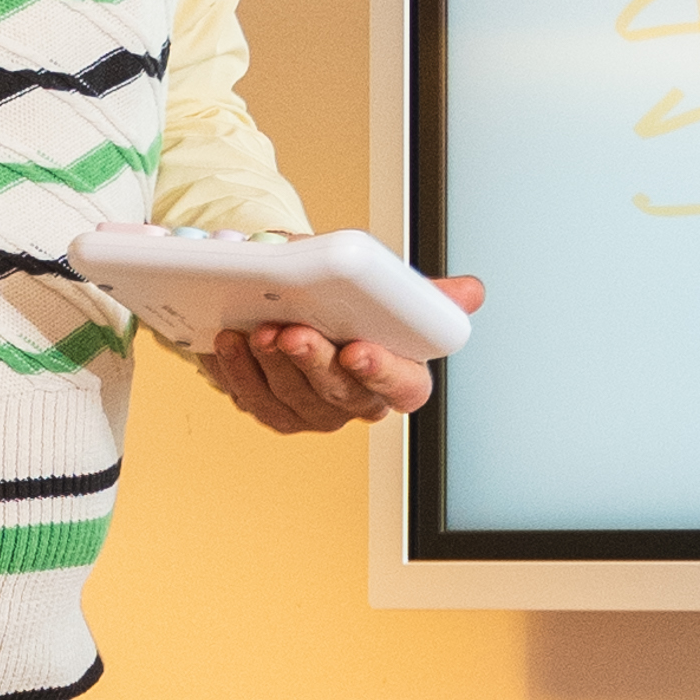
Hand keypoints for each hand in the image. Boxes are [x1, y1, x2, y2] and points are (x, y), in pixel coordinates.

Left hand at [194, 275, 482, 436]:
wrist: (294, 299)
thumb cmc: (345, 298)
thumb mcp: (384, 286)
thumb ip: (423, 293)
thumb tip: (471, 293)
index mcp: (398, 374)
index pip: (405, 388)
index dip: (383, 372)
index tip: (358, 349)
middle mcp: (359, 400)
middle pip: (340, 395)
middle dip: (313, 362)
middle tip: (291, 331)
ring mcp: (315, 412)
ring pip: (294, 402)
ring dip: (271, 367)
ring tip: (255, 332)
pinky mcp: (276, 413)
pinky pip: (256, 403)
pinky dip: (238, 373)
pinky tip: (229, 343)